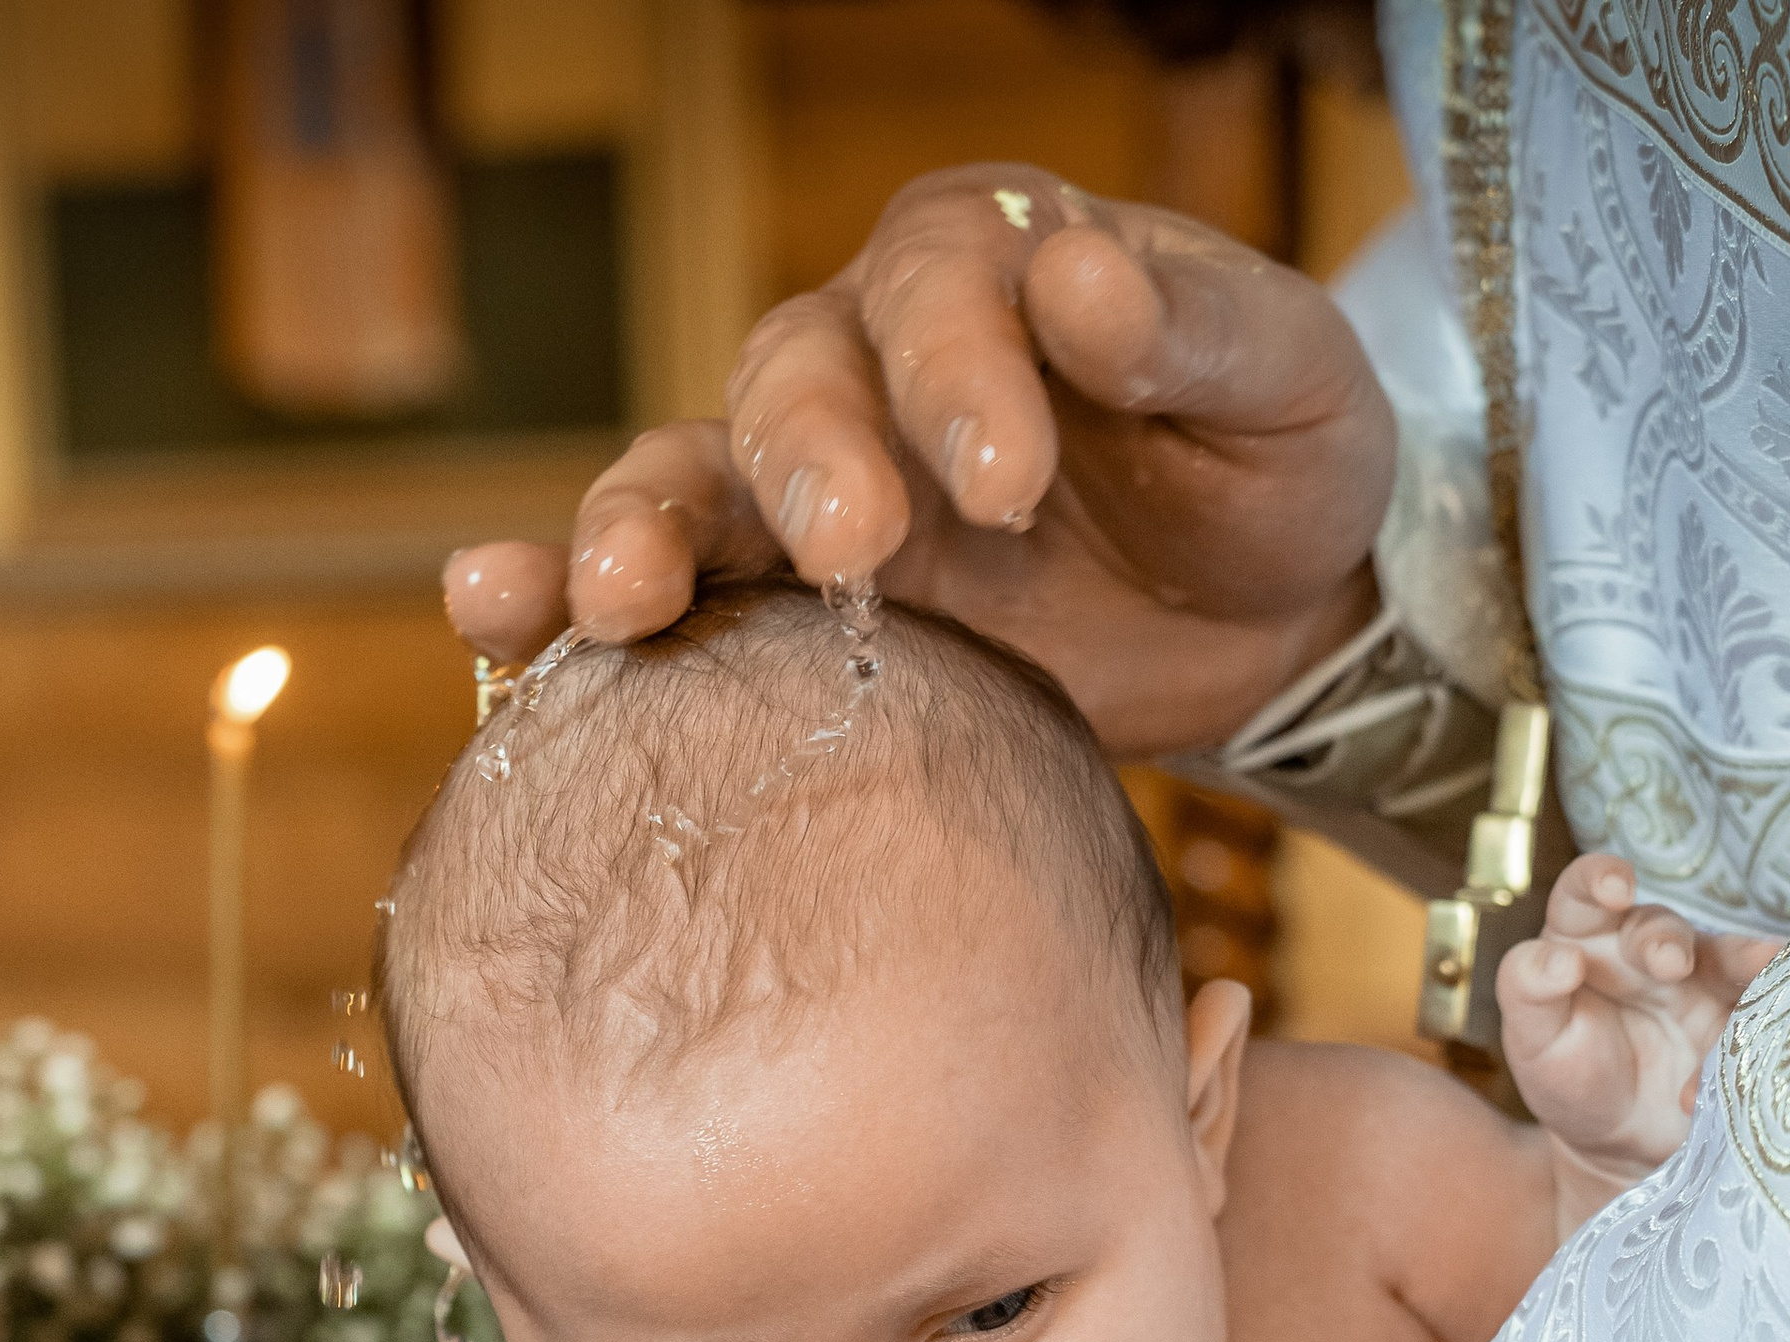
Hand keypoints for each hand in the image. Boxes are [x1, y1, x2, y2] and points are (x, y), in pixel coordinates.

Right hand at [443, 165, 1394, 756]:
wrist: (1256, 617)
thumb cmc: (1269, 473)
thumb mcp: (1288, 387)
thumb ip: (1200, 332)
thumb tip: (1081, 283)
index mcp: (992, 268)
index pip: (940, 288)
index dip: (957, 377)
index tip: (1011, 486)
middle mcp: (872, 361)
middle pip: (791, 380)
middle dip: (807, 463)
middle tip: (853, 551)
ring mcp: (811, 488)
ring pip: (692, 479)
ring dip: (642, 533)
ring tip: (615, 603)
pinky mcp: (787, 609)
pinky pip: (670, 590)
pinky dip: (571, 598)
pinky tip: (500, 625)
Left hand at [1499, 856, 1782, 1212]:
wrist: (1620, 1143)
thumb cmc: (1569, 1078)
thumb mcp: (1534, 1040)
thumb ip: (1528, 990)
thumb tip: (1558, 958)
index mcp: (1584, 939)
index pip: (1585, 893)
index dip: (1600, 878)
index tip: (1615, 888)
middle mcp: (1646, 948)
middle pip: (1660, 926)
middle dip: (1666, 939)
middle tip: (1671, 964)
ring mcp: (1702, 979)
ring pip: (1729, 956)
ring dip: (1745, 959)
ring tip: (1763, 964)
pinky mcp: (1743, 1016)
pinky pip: (1768, 1007)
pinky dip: (1778, 1012)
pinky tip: (1785, 1023)